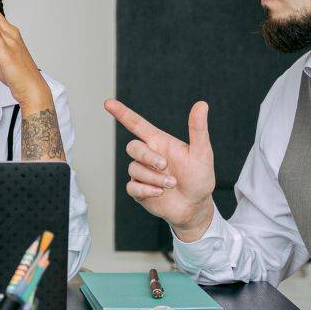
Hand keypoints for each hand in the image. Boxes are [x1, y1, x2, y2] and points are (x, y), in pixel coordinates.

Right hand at [104, 98, 217, 239]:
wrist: (196, 206)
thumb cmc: (200, 177)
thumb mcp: (202, 153)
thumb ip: (198, 129)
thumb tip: (202, 104)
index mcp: (160, 143)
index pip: (137, 124)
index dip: (122, 113)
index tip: (108, 103)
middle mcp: (148, 156)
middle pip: (133, 147)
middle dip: (147, 156)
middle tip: (164, 165)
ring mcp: (142, 174)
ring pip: (134, 169)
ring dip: (154, 177)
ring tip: (172, 184)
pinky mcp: (139, 191)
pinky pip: (132, 187)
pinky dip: (146, 190)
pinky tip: (160, 193)